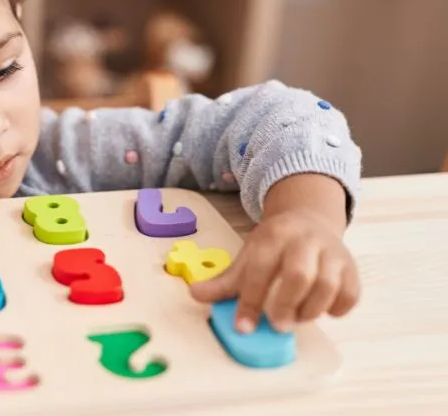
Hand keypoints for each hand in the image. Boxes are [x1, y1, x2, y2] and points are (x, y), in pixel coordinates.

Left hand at [189, 209, 360, 332]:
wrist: (309, 219)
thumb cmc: (274, 245)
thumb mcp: (248, 256)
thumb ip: (225, 280)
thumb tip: (195, 295)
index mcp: (272, 236)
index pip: (260, 269)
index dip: (250, 300)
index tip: (243, 327)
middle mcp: (304, 240)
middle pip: (298, 274)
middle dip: (285, 305)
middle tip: (276, 325)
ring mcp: (332, 252)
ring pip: (328, 285)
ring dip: (311, 310)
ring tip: (296, 319)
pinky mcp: (352, 266)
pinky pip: (351, 293)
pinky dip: (337, 308)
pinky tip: (322, 311)